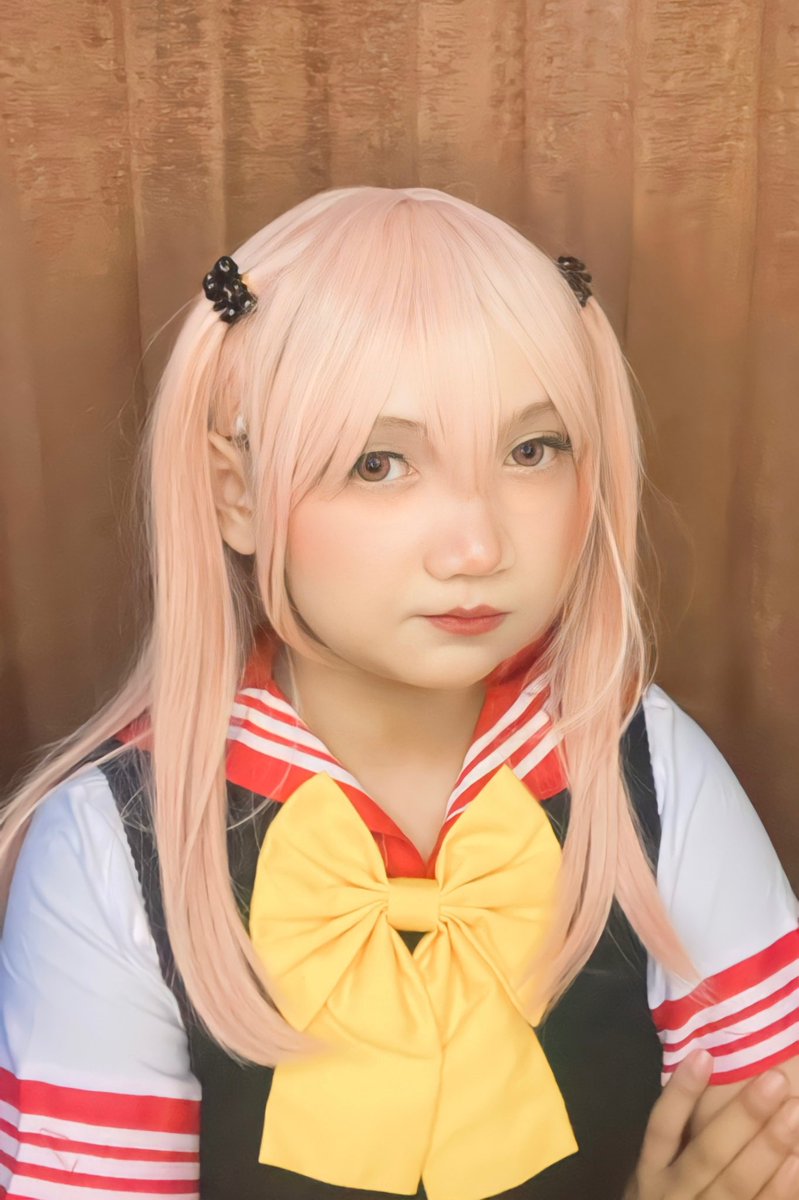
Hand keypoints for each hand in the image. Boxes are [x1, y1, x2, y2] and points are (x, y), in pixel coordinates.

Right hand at [625, 1051, 798, 1198]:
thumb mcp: (654, 1181)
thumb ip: (674, 1145)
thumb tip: (707, 1077)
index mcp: (649, 1176)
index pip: (662, 1128)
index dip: (681, 1094)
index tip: (704, 1055)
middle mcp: (672, 1197)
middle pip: (707, 1154)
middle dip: (742, 1116)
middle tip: (774, 1079)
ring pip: (735, 1184)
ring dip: (767, 1148)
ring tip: (793, 1112)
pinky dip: (780, 1188)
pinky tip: (798, 1161)